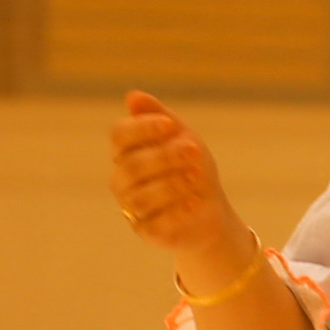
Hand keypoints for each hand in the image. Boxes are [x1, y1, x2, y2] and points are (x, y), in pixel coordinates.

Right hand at [109, 89, 259, 286]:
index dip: (142, 128)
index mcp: (125, 152)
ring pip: (141, 198)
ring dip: (172, 184)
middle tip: (194, 150)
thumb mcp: (181, 136)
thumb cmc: (190, 166)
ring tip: (197, 176)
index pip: (119, 136)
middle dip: (164, 156)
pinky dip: (178, 211)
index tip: (170, 125)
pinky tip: (197, 201)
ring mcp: (131, 208)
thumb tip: (132, 96)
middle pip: (131, 166)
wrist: (209, 208)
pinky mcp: (147, 232)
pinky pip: (156, 224)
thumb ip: (158, 116)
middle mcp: (122, 181)